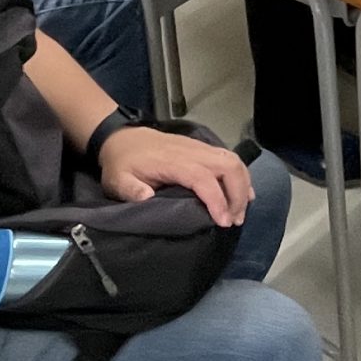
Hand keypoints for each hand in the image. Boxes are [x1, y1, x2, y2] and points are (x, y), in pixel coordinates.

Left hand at [99, 126, 254, 227]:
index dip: (217, 200)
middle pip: (228, 166)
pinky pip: (229, 158)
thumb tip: (147, 197)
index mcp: (173, 161)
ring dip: (242, 185)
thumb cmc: (122, 163)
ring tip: (239, 212)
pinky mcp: (203, 148)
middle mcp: (192, 151)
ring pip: (233, 160)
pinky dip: (241, 176)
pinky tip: (243, 194)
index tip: (223, 222)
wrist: (122, 138)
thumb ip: (130, 189)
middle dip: (237, 194)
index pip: (203, 178)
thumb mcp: (118, 179)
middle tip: (234, 220)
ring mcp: (200, 147)